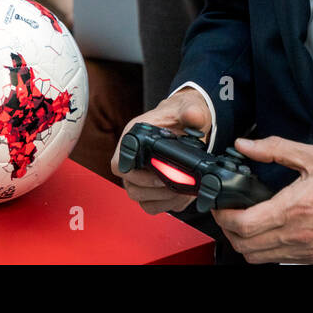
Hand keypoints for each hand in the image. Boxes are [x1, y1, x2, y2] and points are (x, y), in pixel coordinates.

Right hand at [111, 87, 212, 213]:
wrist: (186, 123)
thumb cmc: (180, 114)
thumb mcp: (190, 108)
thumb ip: (192, 111)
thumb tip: (193, 116)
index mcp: (134, 137)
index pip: (119, 162)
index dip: (132, 172)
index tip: (155, 173)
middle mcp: (132, 157)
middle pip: (129, 184)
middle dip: (153, 188)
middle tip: (173, 182)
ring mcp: (139, 174)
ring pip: (139, 197)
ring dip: (160, 198)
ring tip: (180, 189)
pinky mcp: (150, 187)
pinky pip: (151, 205)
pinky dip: (167, 204)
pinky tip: (181, 195)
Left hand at [211, 136, 312, 263]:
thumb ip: (275, 149)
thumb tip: (245, 145)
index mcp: (294, 208)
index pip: (243, 224)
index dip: (223, 215)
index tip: (221, 203)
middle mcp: (297, 235)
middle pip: (245, 246)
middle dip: (229, 230)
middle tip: (229, 211)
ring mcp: (305, 250)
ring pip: (258, 258)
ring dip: (245, 242)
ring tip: (246, 220)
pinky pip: (278, 261)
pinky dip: (265, 249)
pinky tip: (269, 229)